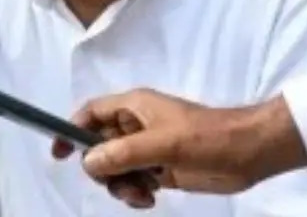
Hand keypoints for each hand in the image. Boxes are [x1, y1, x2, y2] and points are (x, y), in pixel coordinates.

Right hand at [52, 90, 291, 208]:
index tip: (59, 155)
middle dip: (103, 169)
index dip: (71, 130)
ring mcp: (148, 148)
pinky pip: (133, 181)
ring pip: (115, 168)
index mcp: (134, 107)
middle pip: (99, 146)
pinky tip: (150, 199)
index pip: (91, 113)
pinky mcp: (161, 169)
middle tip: (119, 182)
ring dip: (120, 186)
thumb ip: (123, 153)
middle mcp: (137, 125)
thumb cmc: (206, 138)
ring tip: (142, 195)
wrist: (247, 153)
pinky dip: (134, 193)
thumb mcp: (162, 144)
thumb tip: (88, 162)